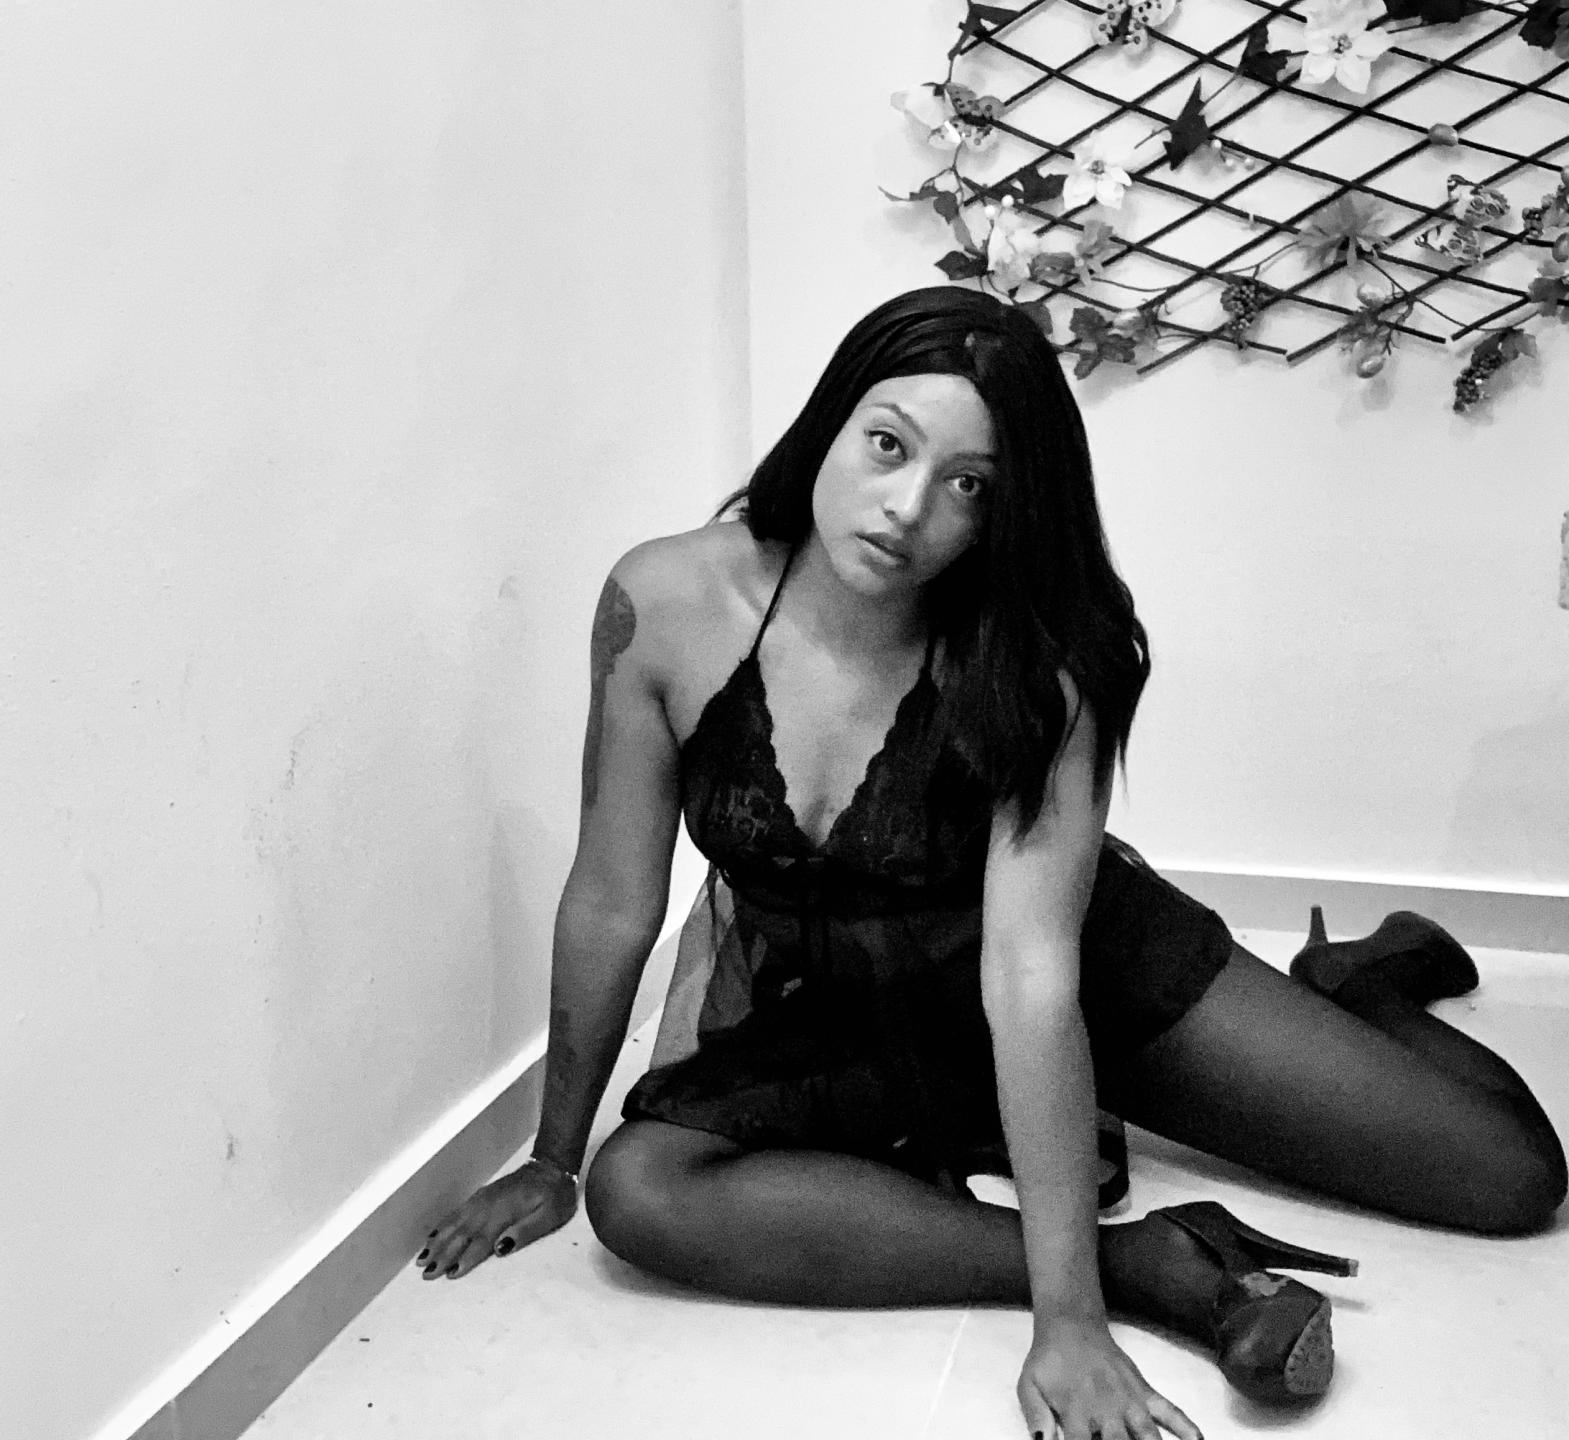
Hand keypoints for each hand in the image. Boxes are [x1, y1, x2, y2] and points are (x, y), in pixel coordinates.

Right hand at [415, 1158, 577, 1280]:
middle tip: (425, 1274)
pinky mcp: (480, 1197)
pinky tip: (432, 1236)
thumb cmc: (555, 1196)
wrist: (551, 1167)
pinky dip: (442, 1225)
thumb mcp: (551, 1216)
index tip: (449, 1275)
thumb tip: (499, 1248)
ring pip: (455, 1223)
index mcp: (505, 1214)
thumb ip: (526, 1231)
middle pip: (462, 1234)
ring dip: (438, 1241)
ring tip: (421, 1260)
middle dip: (443, 1254)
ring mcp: (482, 1200)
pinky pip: (456, 1212)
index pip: (481, 1241)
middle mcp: (488, 1207)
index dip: (465, 1258)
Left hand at [1018, 1315, 1200, 1439]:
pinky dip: (1187, 1427)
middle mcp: (1107, 1409)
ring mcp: (1130, 1400)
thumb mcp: (1029, 1387)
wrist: (1071, 1325)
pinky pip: (1170, 1411)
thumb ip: (1035, 1418)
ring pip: (1149, 1436)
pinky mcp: (1145, 1391)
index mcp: (1076, 1412)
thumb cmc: (1048, 1361)